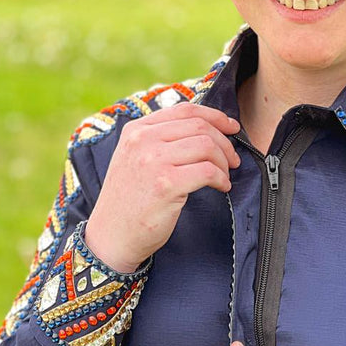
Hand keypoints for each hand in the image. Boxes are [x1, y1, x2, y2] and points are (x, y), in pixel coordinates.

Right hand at [84, 104, 240, 272]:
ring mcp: (153, 161)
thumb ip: (161, 140)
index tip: (232, 127)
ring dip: (224, 162)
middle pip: (200, 126)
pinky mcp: (166, 184)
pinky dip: (221, 178)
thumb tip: (205, 129)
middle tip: (233, 160)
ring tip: (224, 177)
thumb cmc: (130, 201)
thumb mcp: (136, 159)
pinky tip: (221, 187)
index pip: (185, 110)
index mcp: (136, 130)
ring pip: (207, 146)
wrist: (112, 236)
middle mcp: (142, 140)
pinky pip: (207, 171)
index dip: (215, 116)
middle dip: (225, 143)